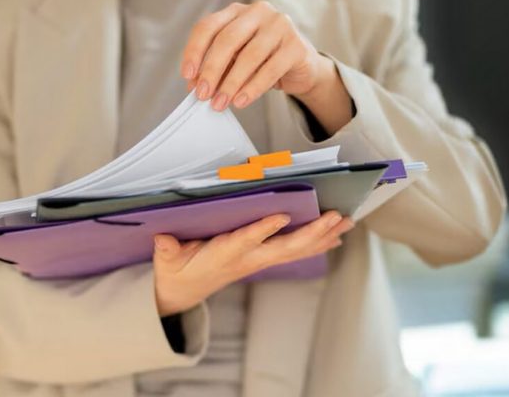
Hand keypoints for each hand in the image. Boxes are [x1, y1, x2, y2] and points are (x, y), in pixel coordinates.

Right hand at [153, 211, 353, 315]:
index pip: (245, 240)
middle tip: (335, 217)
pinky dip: (316, 243)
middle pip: (283, 248)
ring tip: (346, 222)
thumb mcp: (166, 260)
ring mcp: (257, 261)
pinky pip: (294, 253)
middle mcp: (247, 259)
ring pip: (295, 250)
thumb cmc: (176, 270)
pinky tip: (335, 236)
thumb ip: (166, 250)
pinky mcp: (262, 260)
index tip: (282, 215)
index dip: (263, 230)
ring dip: (322, 236)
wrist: (184, 292)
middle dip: (311, 233)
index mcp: (223, 255)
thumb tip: (162, 238)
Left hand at [181, 1, 352, 132]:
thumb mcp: (235, 62)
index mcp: (237, 12)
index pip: (208, 26)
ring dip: (231, 83)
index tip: (187, 75)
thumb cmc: (264, 61)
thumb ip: (216, 69)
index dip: (194, 51)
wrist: (301, 68)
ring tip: (221, 102)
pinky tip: (241, 100)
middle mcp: (258, 12)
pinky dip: (253, 88)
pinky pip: (270, 69)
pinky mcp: (296, 45)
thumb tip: (195, 85)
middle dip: (212, 70)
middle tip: (203, 94)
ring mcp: (280, 26)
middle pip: (227, 39)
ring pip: (249, 55)